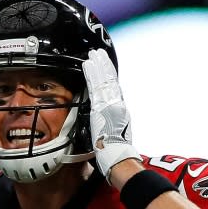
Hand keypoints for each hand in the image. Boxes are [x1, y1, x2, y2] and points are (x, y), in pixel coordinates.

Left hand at [82, 48, 140, 177]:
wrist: (116, 154)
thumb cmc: (114, 149)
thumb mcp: (114, 132)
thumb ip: (109, 121)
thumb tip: (104, 120)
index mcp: (119, 109)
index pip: (113, 87)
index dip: (109, 75)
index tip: (105, 66)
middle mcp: (116, 103)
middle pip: (109, 79)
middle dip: (103, 65)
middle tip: (98, 54)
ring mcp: (109, 103)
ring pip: (103, 79)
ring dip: (97, 66)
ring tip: (92, 55)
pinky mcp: (100, 105)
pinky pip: (95, 85)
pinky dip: (92, 74)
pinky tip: (88, 64)